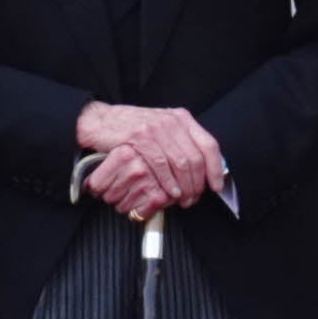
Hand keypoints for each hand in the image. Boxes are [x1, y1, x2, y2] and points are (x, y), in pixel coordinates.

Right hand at [75, 104, 222, 211]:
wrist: (100, 121)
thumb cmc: (131, 129)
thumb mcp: (161, 130)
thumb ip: (181, 143)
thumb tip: (203, 166)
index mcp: (181, 119)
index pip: (209, 144)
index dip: (216, 169)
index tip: (217, 186)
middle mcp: (172, 121)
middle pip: (196, 158)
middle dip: (198, 183)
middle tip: (194, 198)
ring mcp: (156, 128)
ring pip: (180, 163)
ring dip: (185, 186)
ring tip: (183, 199)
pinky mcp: (140, 137)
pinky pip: (161, 164)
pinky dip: (168, 182)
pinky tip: (170, 192)